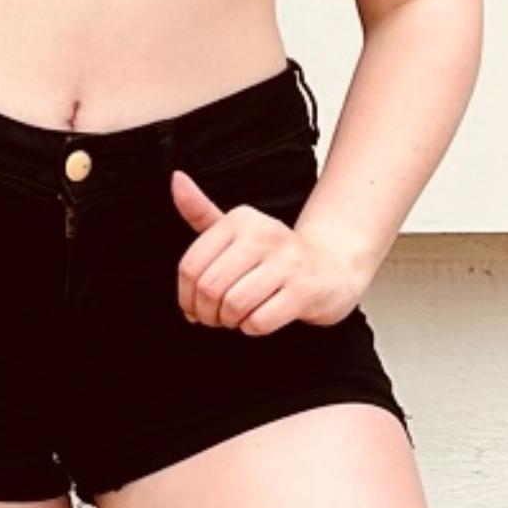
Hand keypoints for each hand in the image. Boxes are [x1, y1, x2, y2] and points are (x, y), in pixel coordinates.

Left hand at [167, 168, 369, 332]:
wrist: (331, 267)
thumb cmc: (273, 255)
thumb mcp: (237, 230)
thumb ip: (201, 211)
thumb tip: (176, 179)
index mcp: (241, 219)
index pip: (190, 266)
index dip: (185, 296)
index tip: (194, 306)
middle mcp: (264, 234)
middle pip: (209, 288)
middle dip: (206, 313)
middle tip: (215, 318)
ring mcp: (287, 262)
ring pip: (233, 305)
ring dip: (228, 321)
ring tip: (235, 318)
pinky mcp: (304, 290)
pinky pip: (259, 321)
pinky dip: (251, 328)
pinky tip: (257, 320)